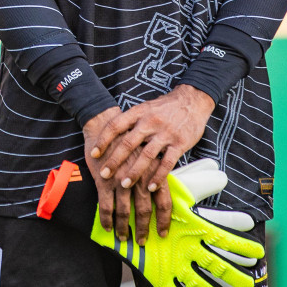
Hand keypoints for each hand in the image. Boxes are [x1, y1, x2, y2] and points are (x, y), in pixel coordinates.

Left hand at [89, 85, 215, 241]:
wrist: (192, 99)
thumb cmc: (165, 107)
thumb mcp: (145, 108)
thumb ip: (131, 121)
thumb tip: (110, 135)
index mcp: (139, 112)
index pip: (116, 126)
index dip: (103, 140)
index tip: (94, 154)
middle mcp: (150, 122)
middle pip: (128, 143)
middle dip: (114, 160)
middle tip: (104, 174)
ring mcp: (165, 133)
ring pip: (146, 155)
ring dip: (134, 172)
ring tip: (124, 185)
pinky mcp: (180, 143)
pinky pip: (167, 163)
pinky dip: (158, 176)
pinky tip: (151, 187)